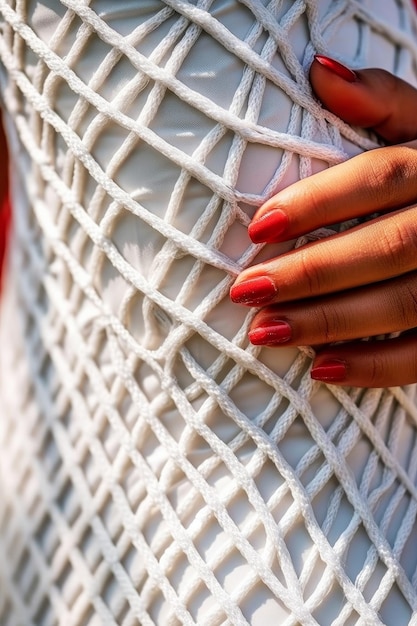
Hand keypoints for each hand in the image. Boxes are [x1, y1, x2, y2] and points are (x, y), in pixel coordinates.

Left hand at [230, 56, 416, 387]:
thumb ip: (384, 102)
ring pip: (404, 302)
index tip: (257, 228)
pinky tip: (321, 369)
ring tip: (266, 333)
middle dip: (313, 272)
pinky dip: (376, 367)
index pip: (381, 176)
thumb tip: (319, 70)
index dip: (319, 201)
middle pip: (387, 245)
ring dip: (330, 322)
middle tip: (247, 291)